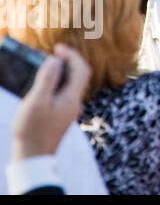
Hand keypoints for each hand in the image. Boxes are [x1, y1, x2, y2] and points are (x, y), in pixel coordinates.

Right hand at [12, 44, 91, 160]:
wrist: (33, 157)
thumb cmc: (32, 130)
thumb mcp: (37, 102)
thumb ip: (47, 79)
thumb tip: (55, 60)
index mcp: (72, 97)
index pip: (81, 69)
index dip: (71, 55)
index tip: (57, 47)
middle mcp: (75, 103)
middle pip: (79, 76)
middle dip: (69, 61)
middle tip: (54, 54)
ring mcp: (69, 110)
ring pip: (72, 85)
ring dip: (63, 72)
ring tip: (47, 66)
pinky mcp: (61, 116)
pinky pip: (64, 93)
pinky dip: (58, 83)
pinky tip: (43, 85)